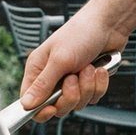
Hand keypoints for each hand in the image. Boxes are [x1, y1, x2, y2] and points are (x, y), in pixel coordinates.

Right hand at [20, 0, 135, 121]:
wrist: (109, 24)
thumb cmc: (80, 34)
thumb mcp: (59, 60)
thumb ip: (43, 85)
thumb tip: (25, 105)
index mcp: (38, 71)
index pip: (31, 102)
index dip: (40, 110)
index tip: (51, 109)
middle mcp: (53, 78)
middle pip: (57, 107)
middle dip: (70, 96)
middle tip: (74, 78)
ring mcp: (72, 82)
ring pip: (77, 103)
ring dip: (87, 87)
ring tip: (89, 67)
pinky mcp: (89, 82)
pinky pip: (93, 97)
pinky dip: (99, 85)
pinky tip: (99, 69)